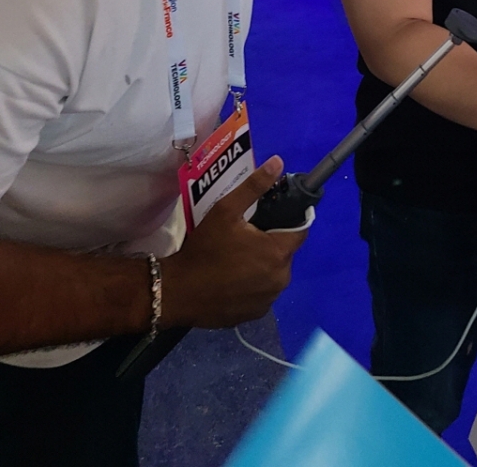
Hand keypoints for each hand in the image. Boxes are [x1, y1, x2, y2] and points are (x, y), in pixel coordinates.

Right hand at [160, 157, 306, 328]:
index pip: (300, 230)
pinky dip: (253, 283)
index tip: (273, 213)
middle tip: (246, 233)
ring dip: (262, 263)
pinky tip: (232, 276)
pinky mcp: (254, 314)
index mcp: (278, 253)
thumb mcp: (226, 210)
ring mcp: (267, 300)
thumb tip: (278, 162)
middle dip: (271, 241)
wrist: (177, 293)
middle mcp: (280, 280)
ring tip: (236, 254)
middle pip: (285, 252)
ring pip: (273, 273)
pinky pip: (261, 292)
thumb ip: (254, 186)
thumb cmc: (204, 249)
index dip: (290, 218)